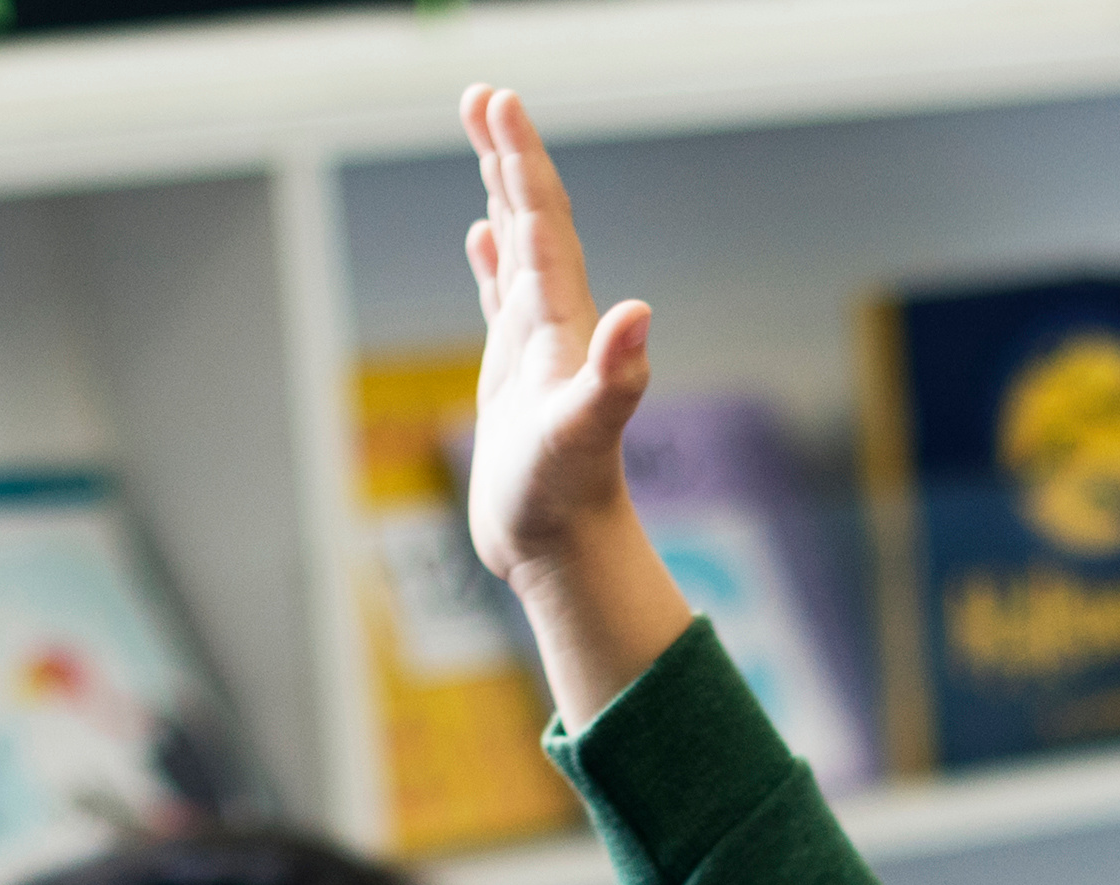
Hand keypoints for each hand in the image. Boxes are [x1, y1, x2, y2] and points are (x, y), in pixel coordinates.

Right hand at [459, 83, 699, 723]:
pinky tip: (480, 242)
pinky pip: (501, 301)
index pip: (543, 222)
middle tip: (482, 96)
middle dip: (509, 155)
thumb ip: (614, 376)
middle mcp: (555, 324)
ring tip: (486, 140)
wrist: (567, 553)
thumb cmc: (568, 500)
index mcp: (564, 321)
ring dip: (502, 195)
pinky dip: (491, 264)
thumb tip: (638, 316)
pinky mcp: (517, 380)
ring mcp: (536, 349)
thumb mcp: (584, 433)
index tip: (497, 102)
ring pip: (518, 250)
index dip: (521, 160)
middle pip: (533, 219)